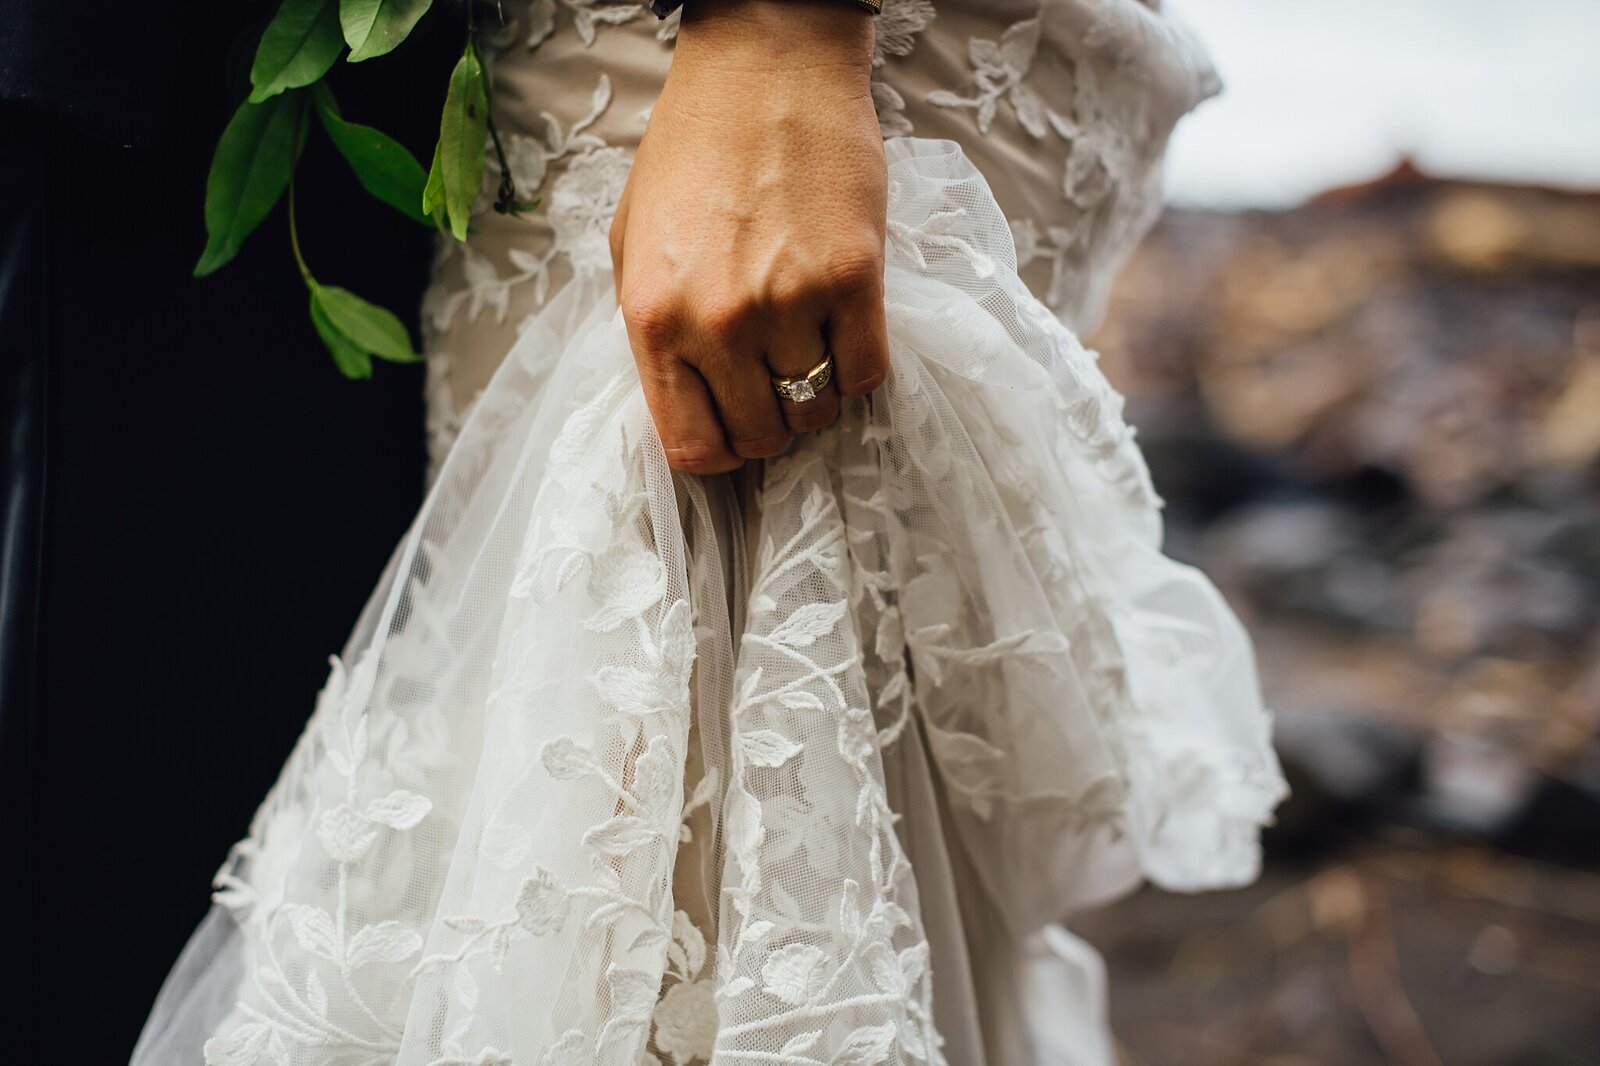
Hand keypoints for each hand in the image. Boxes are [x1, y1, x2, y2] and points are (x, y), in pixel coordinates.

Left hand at [608, 0, 888, 473]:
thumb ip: (656, 329)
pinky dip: (859, 367)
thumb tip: (689, 400)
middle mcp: (718, 321)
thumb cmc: (695, 147)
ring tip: (810, 344)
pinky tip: (846, 330)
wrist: (766, 65)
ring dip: (816, 392)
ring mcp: (789, 302)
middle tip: (776, 382)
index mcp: (654, 318)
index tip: (734, 429)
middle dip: (770, 421)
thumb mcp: (634, 243)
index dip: (718, 451)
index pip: (691, 447)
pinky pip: (866, 373)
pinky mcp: (855, 278)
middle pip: (760, 435)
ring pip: (816, 410)